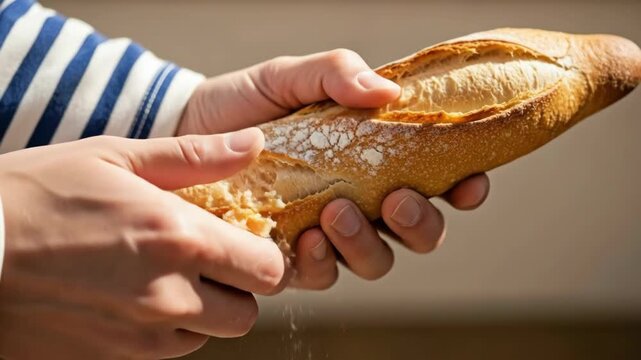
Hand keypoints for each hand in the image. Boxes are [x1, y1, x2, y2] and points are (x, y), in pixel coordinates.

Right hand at [0, 129, 286, 358]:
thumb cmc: (35, 195)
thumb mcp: (115, 156)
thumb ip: (195, 156)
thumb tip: (254, 143)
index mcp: (179, 238)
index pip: (268, 269)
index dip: (264, 254)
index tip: (244, 238)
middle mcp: (170, 296)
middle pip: (247, 311)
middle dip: (238, 286)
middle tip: (209, 258)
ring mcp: (140, 336)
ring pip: (209, 334)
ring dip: (203, 308)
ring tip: (167, 274)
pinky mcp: (113, 359)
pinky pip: (168, 351)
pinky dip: (167, 329)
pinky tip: (137, 296)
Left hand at [178, 49, 489, 288]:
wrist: (187, 131)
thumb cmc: (246, 103)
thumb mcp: (290, 77)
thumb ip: (336, 75)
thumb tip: (388, 94)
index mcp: (375, 160)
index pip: (438, 181)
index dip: (464, 187)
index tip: (469, 182)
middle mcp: (362, 202)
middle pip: (420, 235)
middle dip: (420, 225)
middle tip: (395, 201)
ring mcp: (328, 235)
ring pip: (377, 262)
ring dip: (367, 245)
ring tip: (336, 212)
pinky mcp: (291, 257)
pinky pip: (322, 277)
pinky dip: (322, 263)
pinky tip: (307, 240)